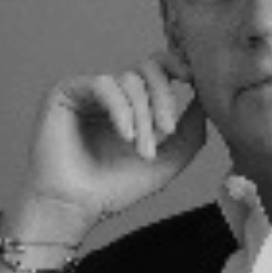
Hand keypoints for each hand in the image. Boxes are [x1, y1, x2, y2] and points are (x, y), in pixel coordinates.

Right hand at [9, 52, 207, 244]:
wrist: (75, 207)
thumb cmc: (114, 188)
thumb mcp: (168, 161)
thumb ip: (190, 131)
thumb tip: (206, 99)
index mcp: (131, 102)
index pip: (158, 68)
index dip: (177, 65)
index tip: (194, 79)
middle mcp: (110, 91)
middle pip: (147, 68)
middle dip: (163, 98)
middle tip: (168, 131)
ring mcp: (87, 90)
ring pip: (129, 80)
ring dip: (142, 116)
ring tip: (142, 151)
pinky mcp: (65, 91)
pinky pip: (103, 84)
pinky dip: (121, 109)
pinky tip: (125, 135)